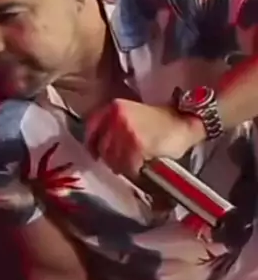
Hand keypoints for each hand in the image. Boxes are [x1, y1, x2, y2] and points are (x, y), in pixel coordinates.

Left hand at [86, 98, 202, 179]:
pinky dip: (132, 172)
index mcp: (115, 107)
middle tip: (120, 162)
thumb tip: (100, 143)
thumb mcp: (134, 112)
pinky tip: (140, 169)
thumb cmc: (163, 120)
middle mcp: (116, 119)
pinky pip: (127, 166)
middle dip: (109, 157)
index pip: (92, 127)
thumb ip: (115, 124)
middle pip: (102, 147)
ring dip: (120, 166)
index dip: (91, 142)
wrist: (187, 121)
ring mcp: (125, 133)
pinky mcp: (137, 147)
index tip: (94, 152)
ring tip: (131, 166)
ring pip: (112, 159)